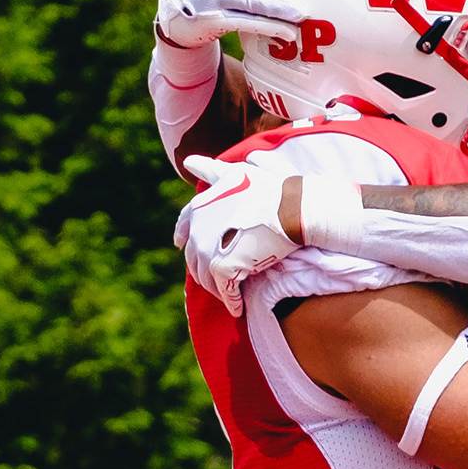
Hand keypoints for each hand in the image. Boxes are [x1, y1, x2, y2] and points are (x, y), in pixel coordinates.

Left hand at [178, 153, 299, 303]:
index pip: (184, 224)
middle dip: (203, 268)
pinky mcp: (222, 268)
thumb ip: (210, 168)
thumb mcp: (235, 172)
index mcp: (200, 206)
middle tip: (215, 277)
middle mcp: (198, 229)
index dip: (182, 235)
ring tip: (229, 293)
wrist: (288, 209)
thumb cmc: (268, 190)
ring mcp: (208, 250)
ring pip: (206, 277)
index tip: (179, 243)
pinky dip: (231, 301)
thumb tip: (188, 160)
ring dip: (217, 287)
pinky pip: (225, 291)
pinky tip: (238, 308)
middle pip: (194, 257)